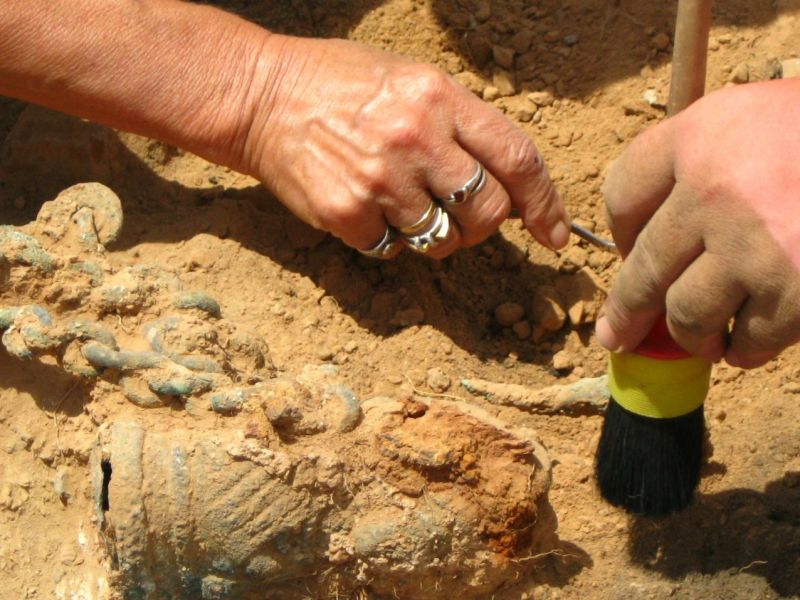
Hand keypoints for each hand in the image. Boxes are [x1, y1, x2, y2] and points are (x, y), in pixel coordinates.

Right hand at [238, 36, 569, 257]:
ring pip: (443, 240)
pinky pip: (394, 250)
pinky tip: (367, 208)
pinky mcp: (347, 214)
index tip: (554, 234)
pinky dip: (389, 240)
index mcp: (440, 98)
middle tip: (462, 217)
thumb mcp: (410, 79)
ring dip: (434, 234)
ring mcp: (380, 180)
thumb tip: (503, 182)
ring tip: (402, 203)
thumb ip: (460, 124)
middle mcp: (417, 139)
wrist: (262, 96)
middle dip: (484, 225)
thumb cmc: (339, 84)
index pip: (517, 159)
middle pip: (488, 212)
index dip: (544, 203)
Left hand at [595, 79, 799, 367]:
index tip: (626, 251)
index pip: (622, 194)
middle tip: (617, 336)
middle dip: (626, 313)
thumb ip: (699, 163)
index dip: (618, 231)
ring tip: (704, 338)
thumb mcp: (754, 118)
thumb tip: (643, 240)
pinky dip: (745, 349)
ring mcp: (754, 246)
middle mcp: (716, 190)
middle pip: (641, 268)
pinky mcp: (796, 293)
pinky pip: (748, 340)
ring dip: (692, 336)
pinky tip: (750, 342)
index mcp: (701, 136)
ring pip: (686, 315)